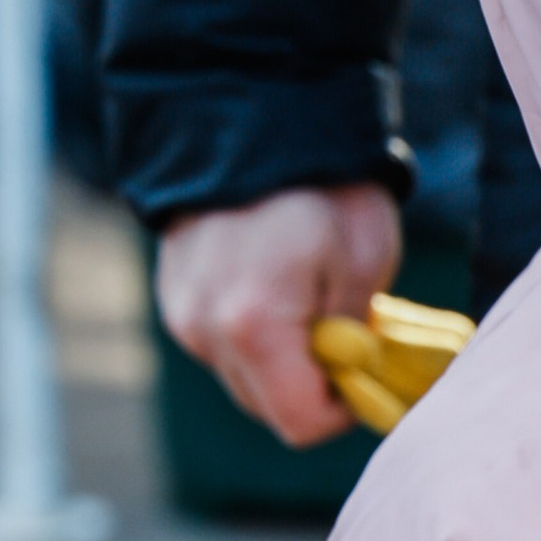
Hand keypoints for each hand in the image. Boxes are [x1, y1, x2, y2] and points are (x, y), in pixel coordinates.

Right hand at [157, 185, 402, 445]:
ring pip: (245, 380)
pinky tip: (276, 290)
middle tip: (345, 336)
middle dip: (312, 386)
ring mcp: (182, 316)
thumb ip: (357, 340)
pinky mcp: (173, 301)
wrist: (255, 118)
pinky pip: (222, 347)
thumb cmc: (324, 189)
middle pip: (269, 408)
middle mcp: (205, 331)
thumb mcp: (366, 264)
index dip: (343, 410)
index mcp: (253, 327)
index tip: (367, 371)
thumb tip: (353, 383)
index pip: (301, 422)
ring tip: (309, 303)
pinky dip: (255, 337)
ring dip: (284, 361)